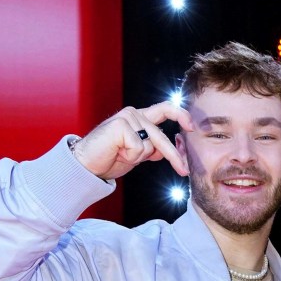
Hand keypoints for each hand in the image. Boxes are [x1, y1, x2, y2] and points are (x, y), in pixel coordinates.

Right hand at [72, 102, 192, 179]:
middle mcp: (135, 114)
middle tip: (183, 170)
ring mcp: (127, 117)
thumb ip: (154, 148)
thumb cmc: (112, 158)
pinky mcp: (120, 125)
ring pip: (150, 145)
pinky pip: (139, 148)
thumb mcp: (139, 154)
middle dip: (173, 156)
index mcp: (141, 117)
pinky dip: (130, 156)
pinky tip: (117, 151)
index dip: (181, 116)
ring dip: (139, 156)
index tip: (192, 128)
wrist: (88, 164)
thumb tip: (173, 149)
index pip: (166, 110)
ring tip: (122, 154)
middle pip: (161, 136)